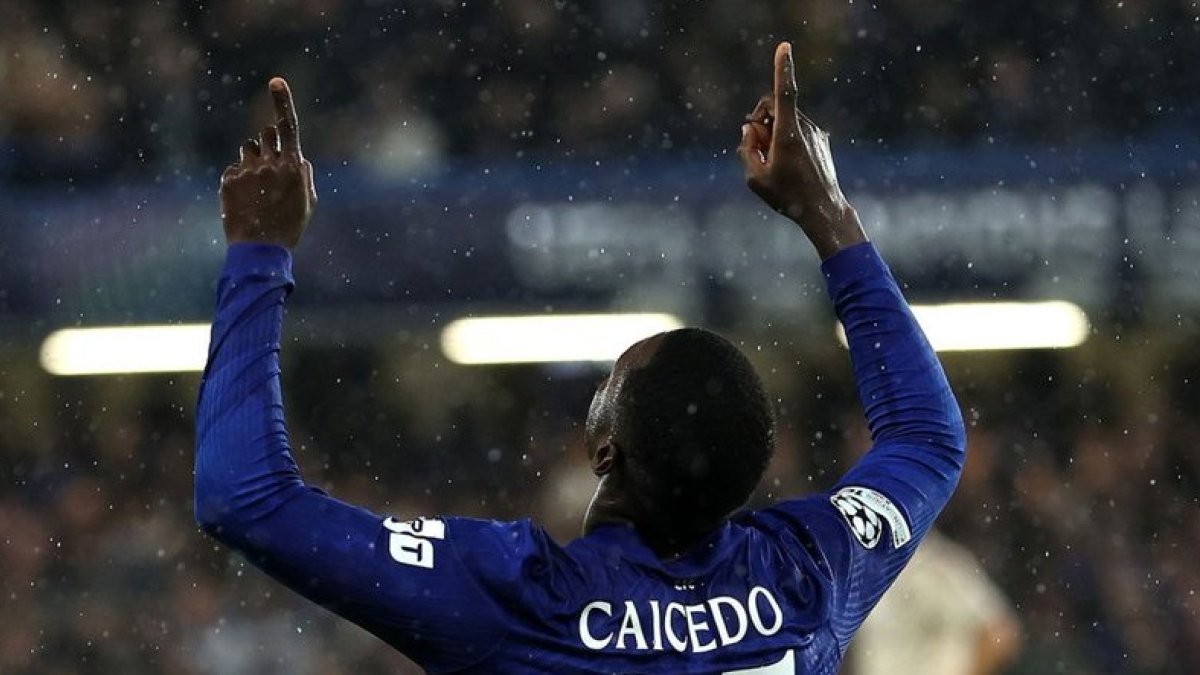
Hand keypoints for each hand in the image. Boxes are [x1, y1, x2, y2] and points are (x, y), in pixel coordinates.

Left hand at [219, 77, 316, 247]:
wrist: (260, 251)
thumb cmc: (289, 227)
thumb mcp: (308, 203)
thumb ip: (304, 175)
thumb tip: (298, 157)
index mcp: (292, 166)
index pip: (288, 125)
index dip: (282, 101)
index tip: (275, 81)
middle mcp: (269, 163)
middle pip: (265, 134)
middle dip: (268, 143)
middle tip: (270, 166)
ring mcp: (246, 171)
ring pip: (247, 149)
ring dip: (252, 160)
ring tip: (256, 189)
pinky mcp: (228, 180)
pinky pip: (233, 169)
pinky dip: (238, 180)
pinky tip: (244, 201)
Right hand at [736, 42, 865, 258]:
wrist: (823, 210)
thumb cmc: (788, 197)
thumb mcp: (754, 177)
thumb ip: (745, 149)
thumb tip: (749, 130)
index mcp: (788, 134)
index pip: (784, 93)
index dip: (782, 69)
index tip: (784, 47)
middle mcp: (804, 128)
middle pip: (775, 107)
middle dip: (759, 120)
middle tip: (754, 146)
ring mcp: (815, 133)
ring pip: (785, 119)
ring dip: (772, 132)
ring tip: (772, 161)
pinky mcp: (820, 141)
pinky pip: (796, 129)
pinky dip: (784, 138)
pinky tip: (785, 163)